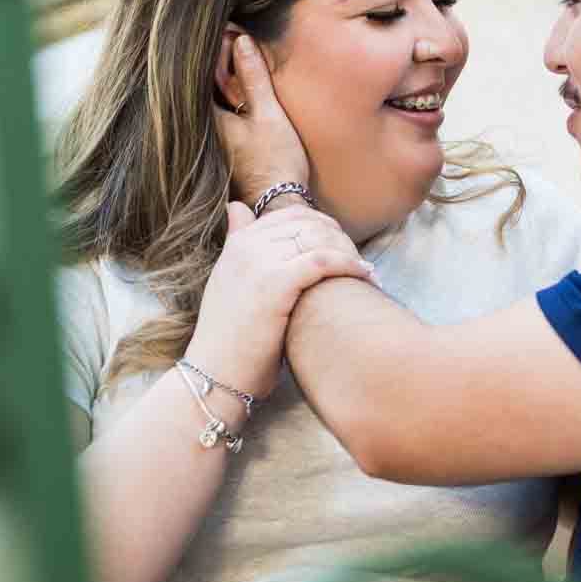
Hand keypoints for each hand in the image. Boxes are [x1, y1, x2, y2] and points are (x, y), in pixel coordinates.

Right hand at [184, 202, 371, 401]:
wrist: (215, 373)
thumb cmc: (230, 339)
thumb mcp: (227, 281)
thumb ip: (236, 243)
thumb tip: (237, 207)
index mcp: (237, 244)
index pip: (290, 215)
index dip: (323, 226)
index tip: (342, 245)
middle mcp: (246, 246)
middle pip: (308, 223)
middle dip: (339, 237)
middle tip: (358, 258)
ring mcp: (258, 263)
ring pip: (318, 238)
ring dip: (349, 250)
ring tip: (365, 269)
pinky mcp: (275, 283)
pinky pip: (323, 260)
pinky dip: (349, 265)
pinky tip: (366, 276)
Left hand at [215, 35, 311, 206]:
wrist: (280, 203)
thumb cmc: (276, 161)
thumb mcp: (269, 113)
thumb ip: (254, 77)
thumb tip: (241, 42)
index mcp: (209, 119)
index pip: (196, 77)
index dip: (208, 53)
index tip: (220, 33)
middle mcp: (204, 132)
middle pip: (200, 90)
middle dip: (212, 66)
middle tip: (228, 42)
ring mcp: (212, 143)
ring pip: (209, 103)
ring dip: (219, 83)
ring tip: (233, 59)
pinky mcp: (223, 151)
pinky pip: (218, 116)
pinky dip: (225, 100)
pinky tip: (237, 93)